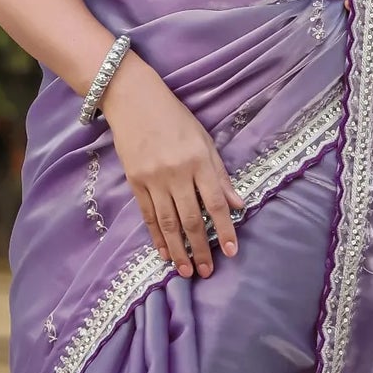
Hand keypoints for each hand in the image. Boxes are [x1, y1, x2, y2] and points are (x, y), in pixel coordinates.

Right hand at [98, 53, 243, 277]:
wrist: (133, 100)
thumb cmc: (174, 118)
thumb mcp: (204, 140)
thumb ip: (220, 175)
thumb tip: (238, 204)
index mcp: (198, 161)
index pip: (216, 203)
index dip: (226, 230)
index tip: (232, 251)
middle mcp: (176, 173)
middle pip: (192, 219)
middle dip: (201, 249)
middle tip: (207, 272)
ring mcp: (153, 179)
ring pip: (168, 223)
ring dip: (178, 250)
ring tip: (186, 271)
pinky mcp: (134, 182)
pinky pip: (147, 216)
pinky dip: (156, 237)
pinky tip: (163, 253)